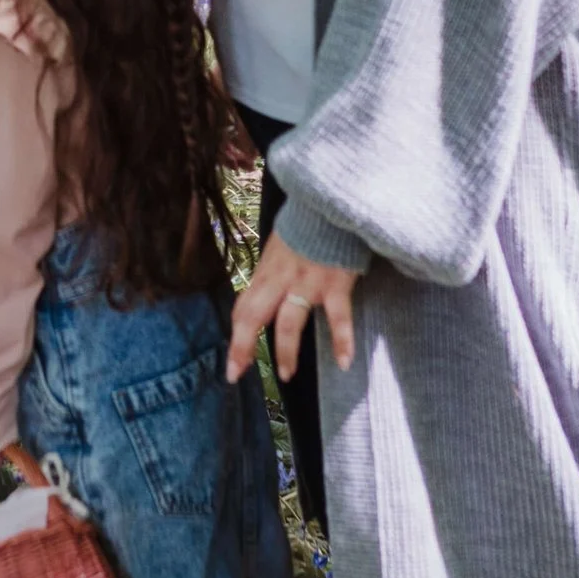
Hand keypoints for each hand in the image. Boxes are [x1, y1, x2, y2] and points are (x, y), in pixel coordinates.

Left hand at [226, 226, 357, 383]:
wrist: (330, 201)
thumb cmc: (307, 224)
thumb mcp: (280, 246)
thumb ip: (272, 272)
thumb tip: (264, 295)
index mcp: (267, 272)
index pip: (244, 307)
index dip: (237, 335)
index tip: (234, 362)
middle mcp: (280, 279)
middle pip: (253, 316)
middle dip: (242, 346)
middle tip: (236, 374)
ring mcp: (307, 283)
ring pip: (288, 323)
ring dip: (286, 352)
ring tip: (286, 376)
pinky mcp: (335, 283)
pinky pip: (337, 318)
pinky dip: (342, 341)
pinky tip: (345, 363)